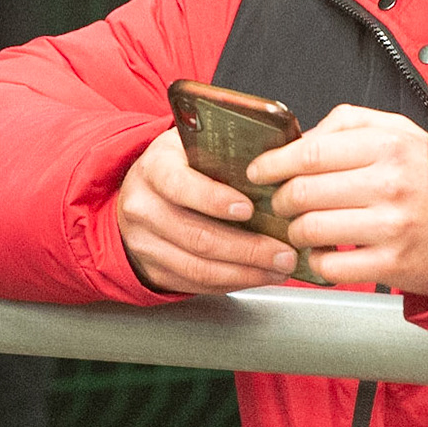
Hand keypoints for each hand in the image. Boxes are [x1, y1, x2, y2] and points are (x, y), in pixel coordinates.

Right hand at [116, 127, 297, 293]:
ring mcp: (145, 242)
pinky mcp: (153, 270)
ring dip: (245, 272)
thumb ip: (229, 146)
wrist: (144, 191)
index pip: (180, 185)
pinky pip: (195, 284)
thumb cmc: (183, 164)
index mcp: (155, 168)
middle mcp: (144, 207)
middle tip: (283, 251)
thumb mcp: (196, 143)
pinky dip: (231, 283)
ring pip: (198, 267)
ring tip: (278, 268)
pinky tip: (257, 276)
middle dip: (248, 248)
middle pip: (197, 235)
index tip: (248, 208)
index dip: (214, 199)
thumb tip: (277, 147)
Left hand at [250, 105, 427, 296]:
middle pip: (302, 192)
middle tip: (281, 202)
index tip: (259, 171)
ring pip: (310, 229)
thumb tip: (297, 139)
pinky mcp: (391, 264)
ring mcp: (390, 226)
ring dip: (295, 230)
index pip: (310, 153)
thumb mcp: (398, 131)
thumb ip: (347, 123)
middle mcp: (388, 183)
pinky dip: (317, 260)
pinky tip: (325, 250)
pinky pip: (329, 265)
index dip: (273, 163)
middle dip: (280, 200)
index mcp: (387, 145)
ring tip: (303, 227)